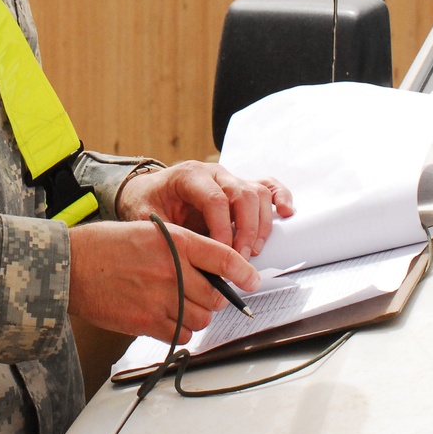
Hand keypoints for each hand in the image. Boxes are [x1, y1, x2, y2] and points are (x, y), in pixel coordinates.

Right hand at [69, 219, 259, 342]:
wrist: (71, 265)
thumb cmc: (106, 246)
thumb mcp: (148, 231)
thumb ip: (180, 247)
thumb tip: (210, 269)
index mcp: (174, 241)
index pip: (223, 257)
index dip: (243, 271)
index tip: (251, 280)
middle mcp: (172, 269)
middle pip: (216, 295)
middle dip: (215, 297)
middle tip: (203, 293)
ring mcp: (161, 297)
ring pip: (202, 318)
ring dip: (197, 315)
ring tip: (181, 304)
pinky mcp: (147, 321)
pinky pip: (182, 335)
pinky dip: (181, 330)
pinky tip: (167, 317)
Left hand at [115, 161, 293, 258]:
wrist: (149, 190)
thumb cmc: (148, 202)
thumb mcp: (146, 216)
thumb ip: (165, 233)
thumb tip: (186, 258)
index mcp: (189, 175)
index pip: (215, 199)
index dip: (223, 229)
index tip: (222, 254)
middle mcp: (214, 173)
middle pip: (242, 195)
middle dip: (245, 231)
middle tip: (240, 260)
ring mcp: (230, 178)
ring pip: (257, 193)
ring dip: (261, 225)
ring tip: (252, 252)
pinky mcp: (240, 187)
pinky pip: (267, 186)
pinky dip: (280, 197)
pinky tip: (286, 213)